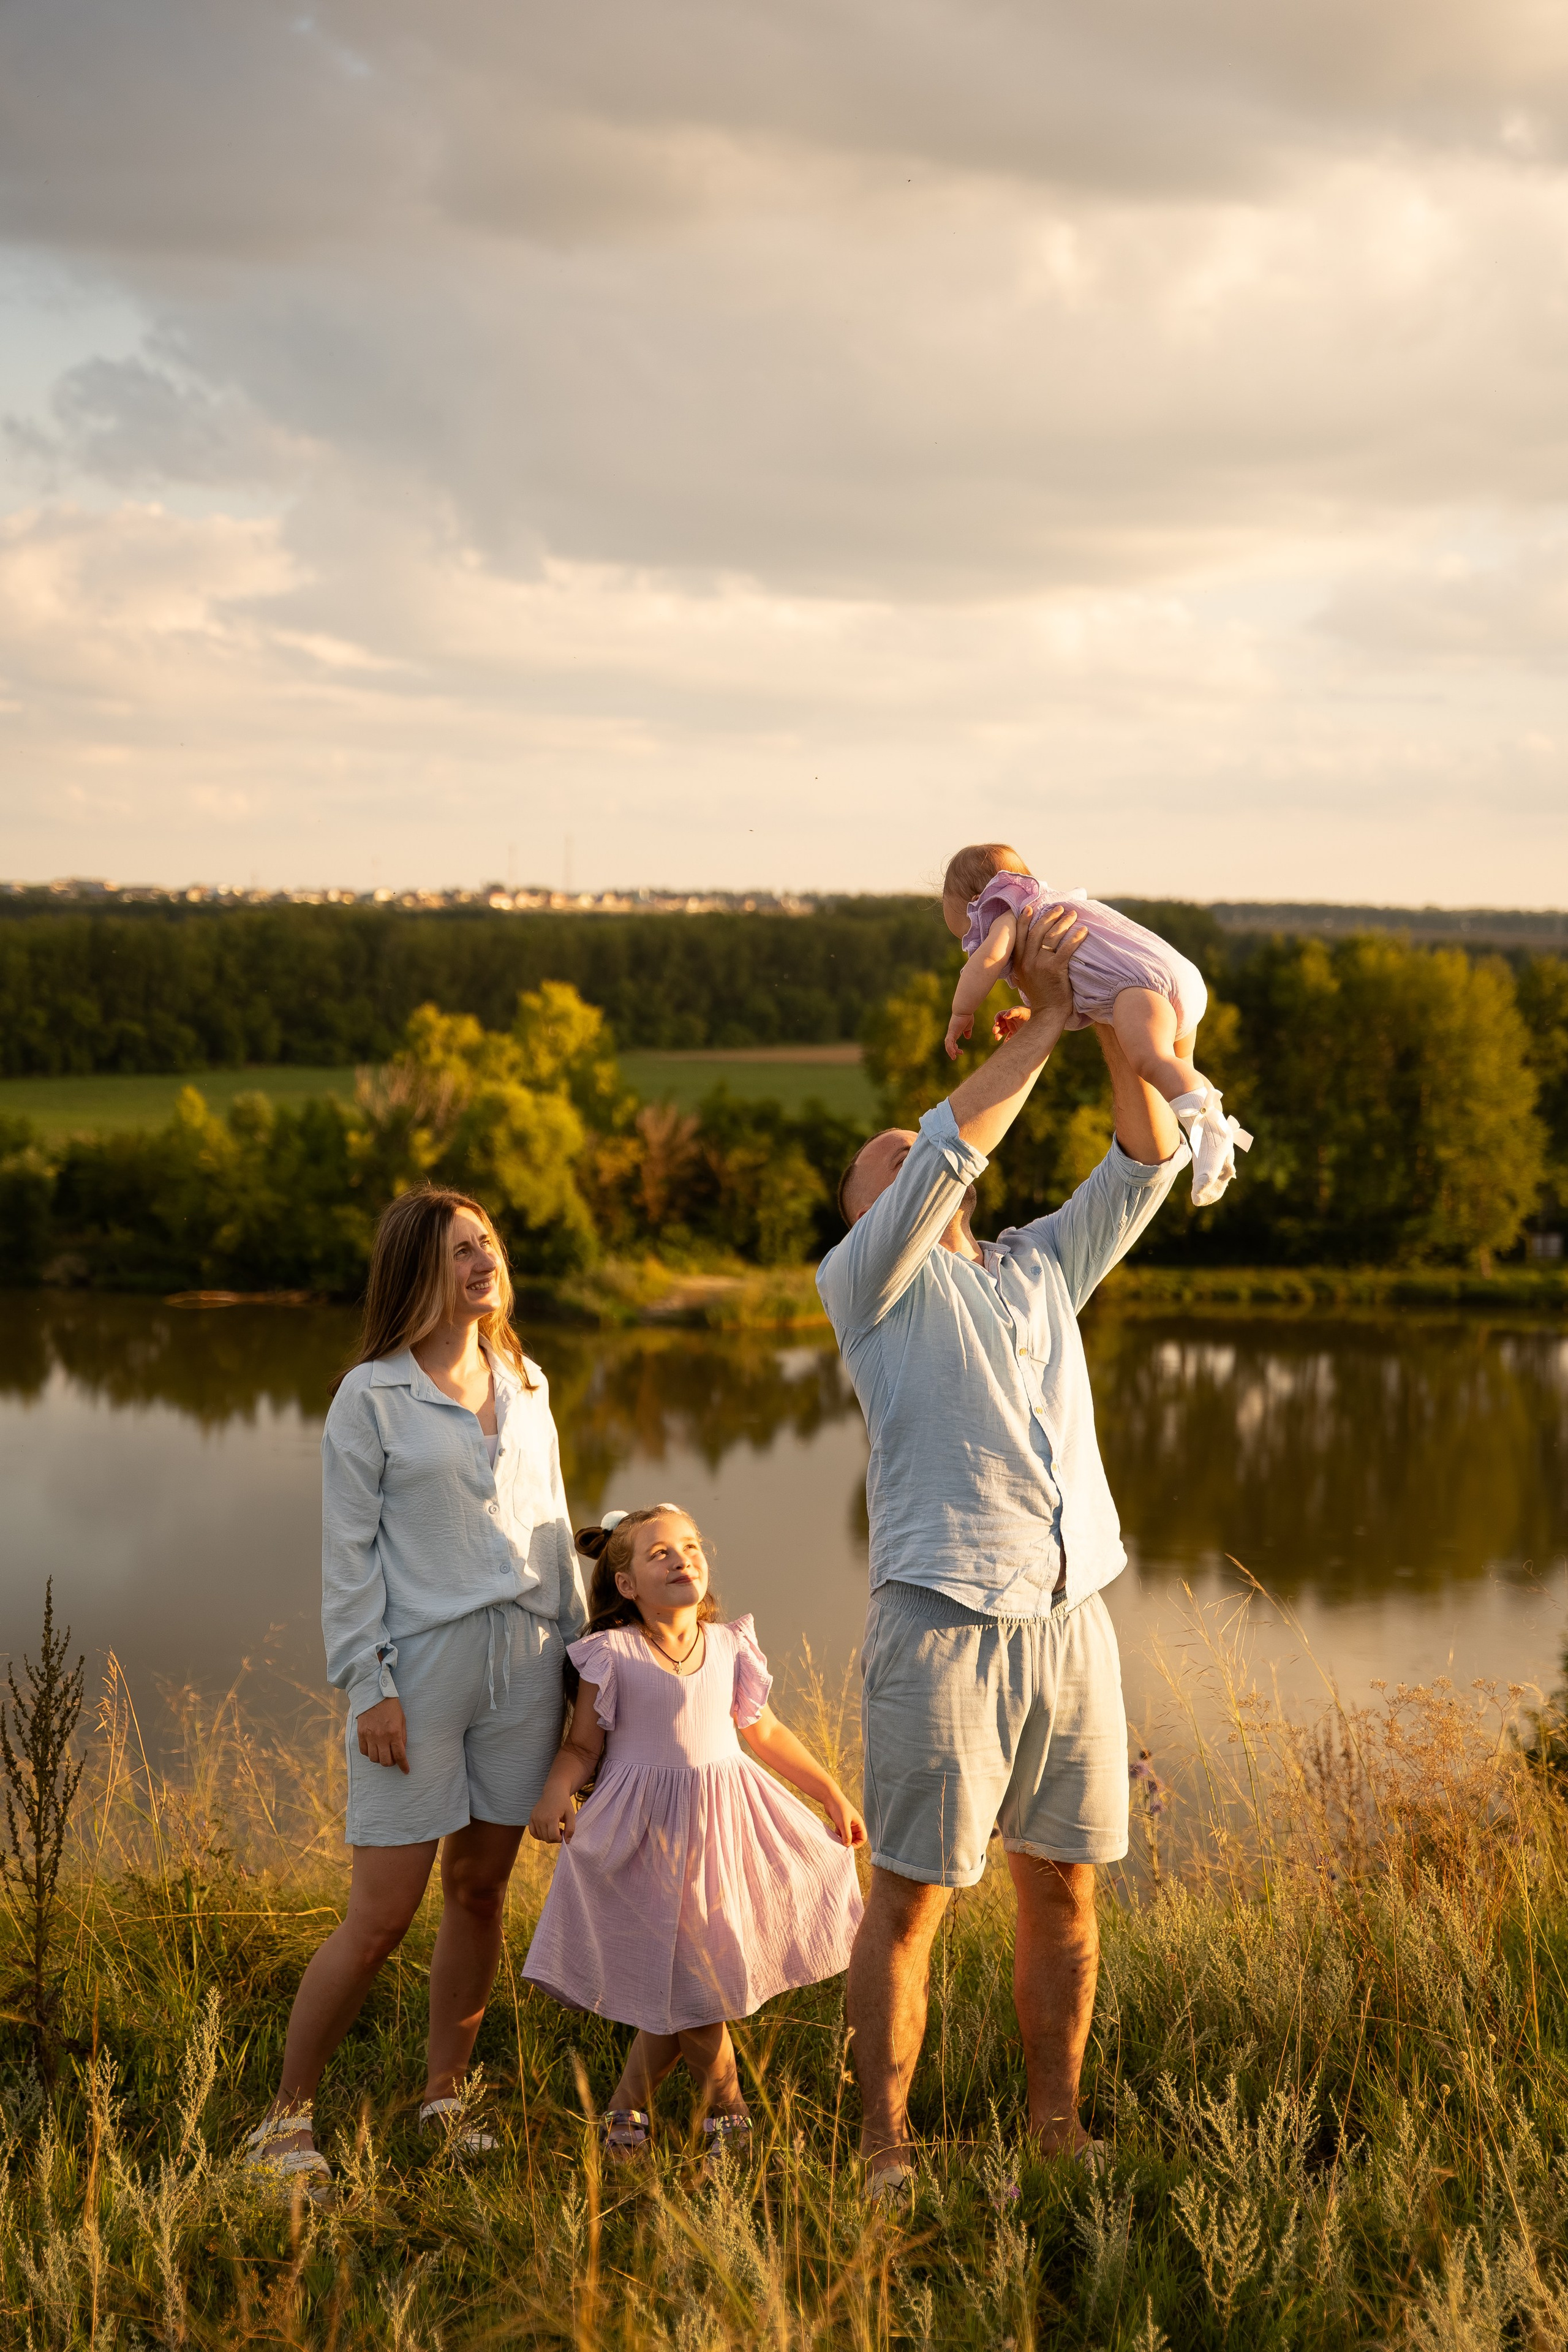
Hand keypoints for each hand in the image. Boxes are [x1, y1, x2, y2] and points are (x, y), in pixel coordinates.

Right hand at [356, 1696, 408, 1772]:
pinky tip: (373, 1748)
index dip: (404, 1765)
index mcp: (394, 1733)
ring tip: (383, 1752)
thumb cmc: (391, 1707)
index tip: (406, 1771)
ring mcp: (369, 1736)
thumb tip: (401, 1750)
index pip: (399, 1755)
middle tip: (393, 1758)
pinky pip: (364, 1752)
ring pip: (374, 1759)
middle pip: (385, 1761)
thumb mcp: (402, 1720)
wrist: (374, 1695)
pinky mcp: (361, 1734)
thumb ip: (402, 1736)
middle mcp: (381, 1737)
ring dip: (380, 1759)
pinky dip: (369, 1753)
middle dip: (391, 1763)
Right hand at [528, 1795, 574, 1843]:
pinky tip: (546, 1829)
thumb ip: (571, 1829)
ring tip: (554, 1827)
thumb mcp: (571, 1814)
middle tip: (560, 1829)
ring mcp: (535, 1818)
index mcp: (551, 1818)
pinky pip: (533, 1833)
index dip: (560, 1838)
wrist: (554, 1791)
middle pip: (547, 1838)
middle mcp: (541, 1819)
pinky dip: (539, 1835)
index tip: (563, 1832)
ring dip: (548, 1836)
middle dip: (555, 1838)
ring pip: (540, 1837)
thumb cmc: (564, 1803)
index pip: (553, 1837)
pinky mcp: (531, 1818)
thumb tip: (567, 1842)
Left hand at [823, 1790, 867, 1847]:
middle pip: (855, 1839)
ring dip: (843, 1840)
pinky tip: (833, 1837)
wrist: (830, 1798)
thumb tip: (847, 1846)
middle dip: (849, 1843)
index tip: (848, 1847)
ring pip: (847, 1836)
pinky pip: (841, 1833)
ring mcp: (847, 1824)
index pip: (863, 1838)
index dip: (857, 1844)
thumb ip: (847, 1835)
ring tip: (837, 1842)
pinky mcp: (840, 1823)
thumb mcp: (844, 1823)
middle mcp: (854, 1824)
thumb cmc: (839, 1808)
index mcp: (859, 1823)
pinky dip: (838, 1836)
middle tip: (841, 1846)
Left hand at [944, 1014, 972, 1060]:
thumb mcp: (968, 1026)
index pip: (952, 1042)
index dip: (955, 1048)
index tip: (961, 1052)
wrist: (964, 1010)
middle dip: (952, 1051)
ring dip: (950, 1051)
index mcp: (955, 1032)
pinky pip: (949, 1042)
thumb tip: (967, 1037)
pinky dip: (950, 1048)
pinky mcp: (951, 1032)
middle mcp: (951, 1033)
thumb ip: (967, 1032)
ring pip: (948, 1044)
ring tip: (953, 1057)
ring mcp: (951, 1032)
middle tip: (957, 1056)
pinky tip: (953, 1053)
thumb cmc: (967, 1016)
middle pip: (949, 1044)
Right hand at [991, 1005, 1032, 1042]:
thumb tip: (1004, 1016)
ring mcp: (1012, 1027)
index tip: (996, 1022)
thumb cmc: (1027, 1012)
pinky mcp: (1015, 1033)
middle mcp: (1009, 1021)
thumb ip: (1012, 1012)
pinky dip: (1006, 1041)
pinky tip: (1005, 1043)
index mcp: (1009, 1014)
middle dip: (996, 1028)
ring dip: (998, 1035)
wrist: (1037, 1019)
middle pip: (999, 1025)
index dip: (996, 1019)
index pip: (999, 1016)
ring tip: (997, 1038)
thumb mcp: (1020, 1011)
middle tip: (994, 1031)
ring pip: (1002, 1032)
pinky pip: (1009, 1038)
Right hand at [1011, 903, 1085, 1024]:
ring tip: (1073, 915)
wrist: (1047, 1015)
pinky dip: (1076, 938)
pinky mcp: (1055, 970)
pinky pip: (1067, 948)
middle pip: (1037, 932)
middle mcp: (1026, 962)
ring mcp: (1040, 965)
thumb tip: (1030, 947)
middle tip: (1060, 908)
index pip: (1019, 936)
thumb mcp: (1024, 979)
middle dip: (1049, 917)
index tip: (1030, 908)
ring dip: (1063, 923)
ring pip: (1051, 937)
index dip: (1024, 921)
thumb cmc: (1041, 996)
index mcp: (1018, 963)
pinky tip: (1084, 931)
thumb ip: (1025, 963)